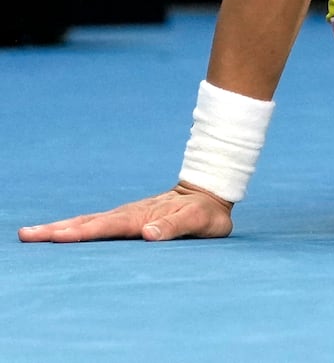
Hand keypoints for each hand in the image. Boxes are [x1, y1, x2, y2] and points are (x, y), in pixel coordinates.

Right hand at [18, 183, 233, 243]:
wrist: (208, 193)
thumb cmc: (206, 212)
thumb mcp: (198, 220)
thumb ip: (175, 226)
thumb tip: (149, 234)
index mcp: (143, 217)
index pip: (109, 227)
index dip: (85, 233)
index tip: (59, 237)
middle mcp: (129, 215)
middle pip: (88, 223)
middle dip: (58, 230)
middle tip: (28, 235)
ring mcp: (125, 216)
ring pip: (86, 222)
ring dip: (59, 228)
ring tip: (30, 234)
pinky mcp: (124, 219)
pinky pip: (93, 224)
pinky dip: (72, 228)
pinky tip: (55, 234)